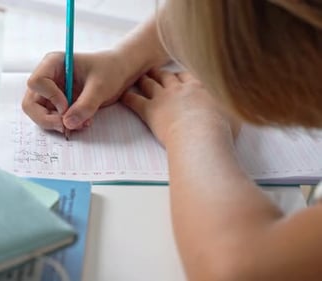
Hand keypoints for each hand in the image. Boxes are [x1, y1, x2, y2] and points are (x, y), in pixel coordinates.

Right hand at [22, 51, 128, 132]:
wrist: (119, 74)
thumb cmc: (110, 70)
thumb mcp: (100, 86)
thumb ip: (85, 105)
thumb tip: (68, 124)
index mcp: (53, 64)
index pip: (36, 83)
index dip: (50, 97)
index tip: (67, 105)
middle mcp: (47, 79)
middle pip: (30, 104)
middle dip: (47, 119)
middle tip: (65, 127)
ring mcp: (51, 93)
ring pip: (40, 115)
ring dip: (58, 124)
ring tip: (81, 124)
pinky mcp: (58, 105)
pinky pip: (53, 120)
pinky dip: (66, 126)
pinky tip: (83, 122)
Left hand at [121, 71, 239, 145]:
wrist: (201, 136)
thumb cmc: (221, 130)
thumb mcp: (237, 116)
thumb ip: (237, 110)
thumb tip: (247, 109)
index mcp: (202, 88)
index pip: (190, 76)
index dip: (183, 75)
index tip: (180, 75)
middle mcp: (182, 89)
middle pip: (168, 76)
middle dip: (161, 72)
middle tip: (155, 70)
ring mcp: (164, 98)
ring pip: (151, 84)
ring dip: (144, 79)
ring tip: (138, 77)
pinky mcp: (150, 111)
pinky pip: (135, 101)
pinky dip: (128, 97)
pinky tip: (122, 95)